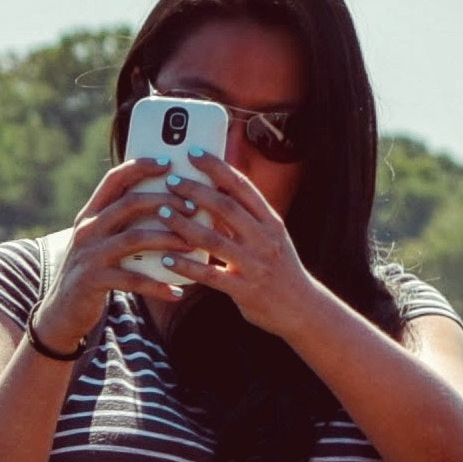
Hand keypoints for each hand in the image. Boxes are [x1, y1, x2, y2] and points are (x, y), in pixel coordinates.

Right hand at [36, 156, 195, 349]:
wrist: (60, 311)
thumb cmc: (93, 272)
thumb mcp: (100, 242)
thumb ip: (123, 224)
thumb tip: (170, 208)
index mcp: (90, 215)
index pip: (114, 179)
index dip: (141, 166)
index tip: (169, 162)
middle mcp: (87, 230)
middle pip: (129, 203)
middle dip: (166, 201)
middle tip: (194, 208)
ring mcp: (89, 254)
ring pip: (135, 237)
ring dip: (169, 240)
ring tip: (194, 245)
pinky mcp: (92, 281)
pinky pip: (133, 279)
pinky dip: (158, 285)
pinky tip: (177, 291)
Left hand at [153, 157, 315, 330]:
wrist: (301, 308)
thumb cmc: (277, 268)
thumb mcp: (269, 237)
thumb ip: (245, 217)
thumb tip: (213, 192)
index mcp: (270, 221)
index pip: (242, 187)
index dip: (217, 168)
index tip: (193, 153)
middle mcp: (264, 238)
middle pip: (226, 208)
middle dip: (196, 192)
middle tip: (170, 181)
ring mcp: (255, 264)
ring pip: (214, 239)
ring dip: (185, 225)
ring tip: (161, 213)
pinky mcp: (244, 289)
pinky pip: (210, 275)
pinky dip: (187, 266)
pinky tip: (167, 259)